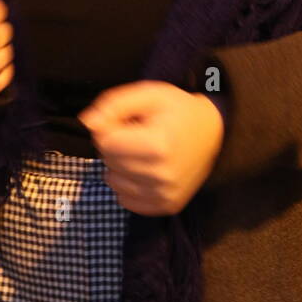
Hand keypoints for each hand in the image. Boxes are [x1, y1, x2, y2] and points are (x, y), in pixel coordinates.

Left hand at [78, 82, 224, 215]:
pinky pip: (125, 201)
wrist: (214, 132)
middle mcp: (162, 175)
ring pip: (113, 183)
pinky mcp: (168, 206)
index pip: (104, 143)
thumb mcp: (149, 95)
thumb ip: (114, 104)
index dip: (111, 128)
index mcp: (157, 145)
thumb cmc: (177, 110)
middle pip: (108, 162)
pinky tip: (144, 170)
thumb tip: (87, 122)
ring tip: (142, 152)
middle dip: (115, 146)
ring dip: (120, 166)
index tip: (129, 122)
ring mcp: (165, 195)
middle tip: (138, 135)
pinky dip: (128, 185)